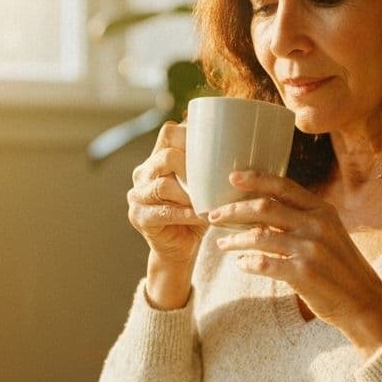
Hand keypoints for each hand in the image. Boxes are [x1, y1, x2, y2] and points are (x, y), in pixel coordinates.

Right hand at [127, 122, 206, 307]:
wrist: (182, 248)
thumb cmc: (196, 211)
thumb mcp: (203, 185)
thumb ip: (209, 165)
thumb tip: (244, 141)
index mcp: (157, 158)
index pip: (169, 133)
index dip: (191, 137)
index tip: (214, 148)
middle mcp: (143, 173)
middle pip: (166, 156)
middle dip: (192, 167)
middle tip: (212, 180)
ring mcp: (138, 195)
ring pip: (163, 185)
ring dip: (189, 194)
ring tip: (207, 201)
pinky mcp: (139, 217)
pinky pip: (164, 211)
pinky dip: (185, 213)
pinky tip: (201, 216)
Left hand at [208, 171, 381, 352]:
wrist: (365, 302)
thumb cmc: (341, 268)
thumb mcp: (330, 234)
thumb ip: (303, 219)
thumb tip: (263, 209)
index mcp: (322, 211)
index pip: (284, 186)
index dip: (256, 179)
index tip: (232, 177)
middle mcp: (316, 225)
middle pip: (264, 207)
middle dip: (233, 210)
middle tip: (214, 215)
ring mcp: (310, 249)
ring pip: (259, 236)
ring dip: (234, 240)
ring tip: (222, 244)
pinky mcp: (303, 274)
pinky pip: (263, 264)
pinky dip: (247, 263)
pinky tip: (241, 264)